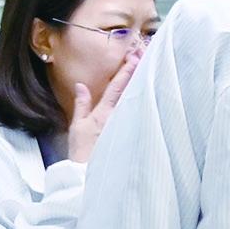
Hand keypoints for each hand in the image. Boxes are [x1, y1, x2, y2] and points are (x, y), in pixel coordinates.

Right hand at [66, 48, 140, 165]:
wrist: (86, 174)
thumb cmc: (81, 152)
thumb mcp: (77, 127)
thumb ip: (81, 105)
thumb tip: (81, 85)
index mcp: (104, 113)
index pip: (117, 87)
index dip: (126, 71)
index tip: (134, 56)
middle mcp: (117, 116)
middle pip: (131, 90)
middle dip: (138, 71)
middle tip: (146, 54)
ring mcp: (125, 125)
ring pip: (137, 100)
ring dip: (142, 82)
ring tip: (150, 66)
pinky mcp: (130, 134)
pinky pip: (139, 113)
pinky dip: (144, 100)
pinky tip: (152, 92)